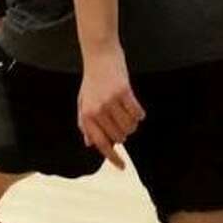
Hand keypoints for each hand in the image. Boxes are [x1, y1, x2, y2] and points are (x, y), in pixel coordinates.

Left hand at [77, 47, 142, 169]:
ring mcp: (110, 102)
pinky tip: (133, 105)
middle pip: (119, 137)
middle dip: (123, 133)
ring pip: (130, 127)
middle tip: (120, 119)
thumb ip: (86, 124)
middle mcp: (97, 110)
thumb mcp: (83, 102)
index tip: (122, 167)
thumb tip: (90, 144)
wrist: (99, 55)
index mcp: (86, 115)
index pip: (100, 143)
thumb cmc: (92, 81)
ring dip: (131, 123)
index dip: (112, 157)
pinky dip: (139, 113)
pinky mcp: (124, 92)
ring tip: (125, 110)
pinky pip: (138, 114)